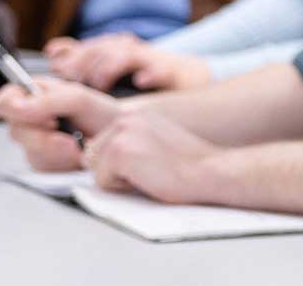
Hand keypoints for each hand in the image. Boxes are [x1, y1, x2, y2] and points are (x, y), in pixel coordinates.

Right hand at [0, 76, 121, 170]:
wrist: (121, 139)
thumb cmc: (102, 114)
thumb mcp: (78, 99)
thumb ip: (46, 101)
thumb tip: (17, 108)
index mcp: (34, 95)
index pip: (4, 102)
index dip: (14, 110)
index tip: (41, 116)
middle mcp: (31, 119)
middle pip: (15, 132)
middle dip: (44, 136)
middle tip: (68, 135)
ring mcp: (37, 143)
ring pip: (29, 153)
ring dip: (56, 152)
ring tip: (77, 145)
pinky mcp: (46, 164)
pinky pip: (43, 169)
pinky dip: (61, 164)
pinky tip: (76, 156)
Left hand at [43, 33, 211, 90]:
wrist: (185, 76)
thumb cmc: (140, 75)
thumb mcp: (108, 66)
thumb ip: (82, 58)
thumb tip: (52, 51)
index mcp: (111, 49)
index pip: (85, 48)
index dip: (70, 57)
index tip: (56, 71)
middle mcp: (128, 50)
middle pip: (101, 49)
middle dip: (84, 62)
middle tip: (72, 80)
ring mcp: (149, 59)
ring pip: (126, 55)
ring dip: (110, 67)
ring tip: (99, 82)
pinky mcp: (170, 71)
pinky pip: (161, 70)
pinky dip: (151, 74)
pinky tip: (141, 80)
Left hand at [83, 111, 222, 204]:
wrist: (210, 170)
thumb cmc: (189, 164)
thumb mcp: (156, 142)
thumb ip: (130, 142)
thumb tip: (98, 157)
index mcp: (134, 115)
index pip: (100, 146)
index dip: (120, 165)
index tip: (149, 164)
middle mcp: (124, 118)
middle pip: (92, 157)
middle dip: (115, 171)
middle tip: (151, 170)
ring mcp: (120, 134)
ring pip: (95, 169)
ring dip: (119, 179)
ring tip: (150, 173)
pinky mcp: (119, 152)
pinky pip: (101, 181)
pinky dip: (123, 188)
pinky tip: (148, 178)